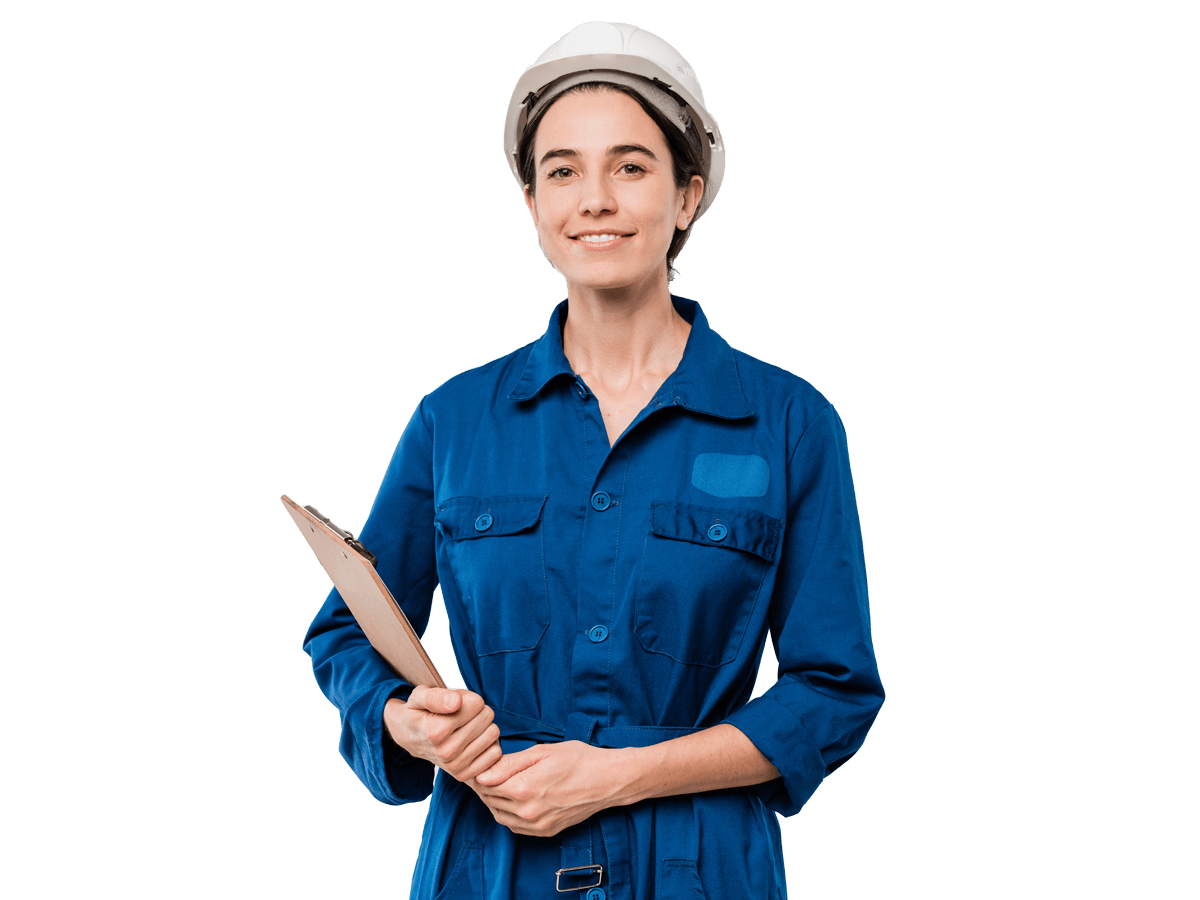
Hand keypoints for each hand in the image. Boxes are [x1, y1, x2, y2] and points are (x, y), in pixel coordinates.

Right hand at [384, 686, 501, 783]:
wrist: (410, 738)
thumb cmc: (419, 712)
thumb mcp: (419, 696)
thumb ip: (436, 696)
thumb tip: (456, 702)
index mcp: (435, 731)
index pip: (477, 704)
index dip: (469, 698)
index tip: (456, 702)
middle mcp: (446, 752)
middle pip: (487, 717)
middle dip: (476, 710)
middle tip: (460, 714)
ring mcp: (456, 766)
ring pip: (493, 733)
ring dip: (484, 726)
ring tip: (466, 726)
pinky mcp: (465, 775)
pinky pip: (495, 753)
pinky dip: (488, 743)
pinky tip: (473, 740)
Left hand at [471, 741, 631, 836]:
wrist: (607, 781)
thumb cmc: (578, 760)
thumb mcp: (542, 753)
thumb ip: (509, 764)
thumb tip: (483, 773)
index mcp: (524, 789)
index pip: (486, 784)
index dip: (480, 772)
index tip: (481, 762)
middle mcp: (528, 812)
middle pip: (490, 801)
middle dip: (485, 786)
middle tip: (488, 770)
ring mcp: (537, 825)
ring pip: (500, 816)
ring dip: (494, 801)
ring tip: (500, 784)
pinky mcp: (545, 832)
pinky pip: (515, 827)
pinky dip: (508, 814)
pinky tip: (513, 799)